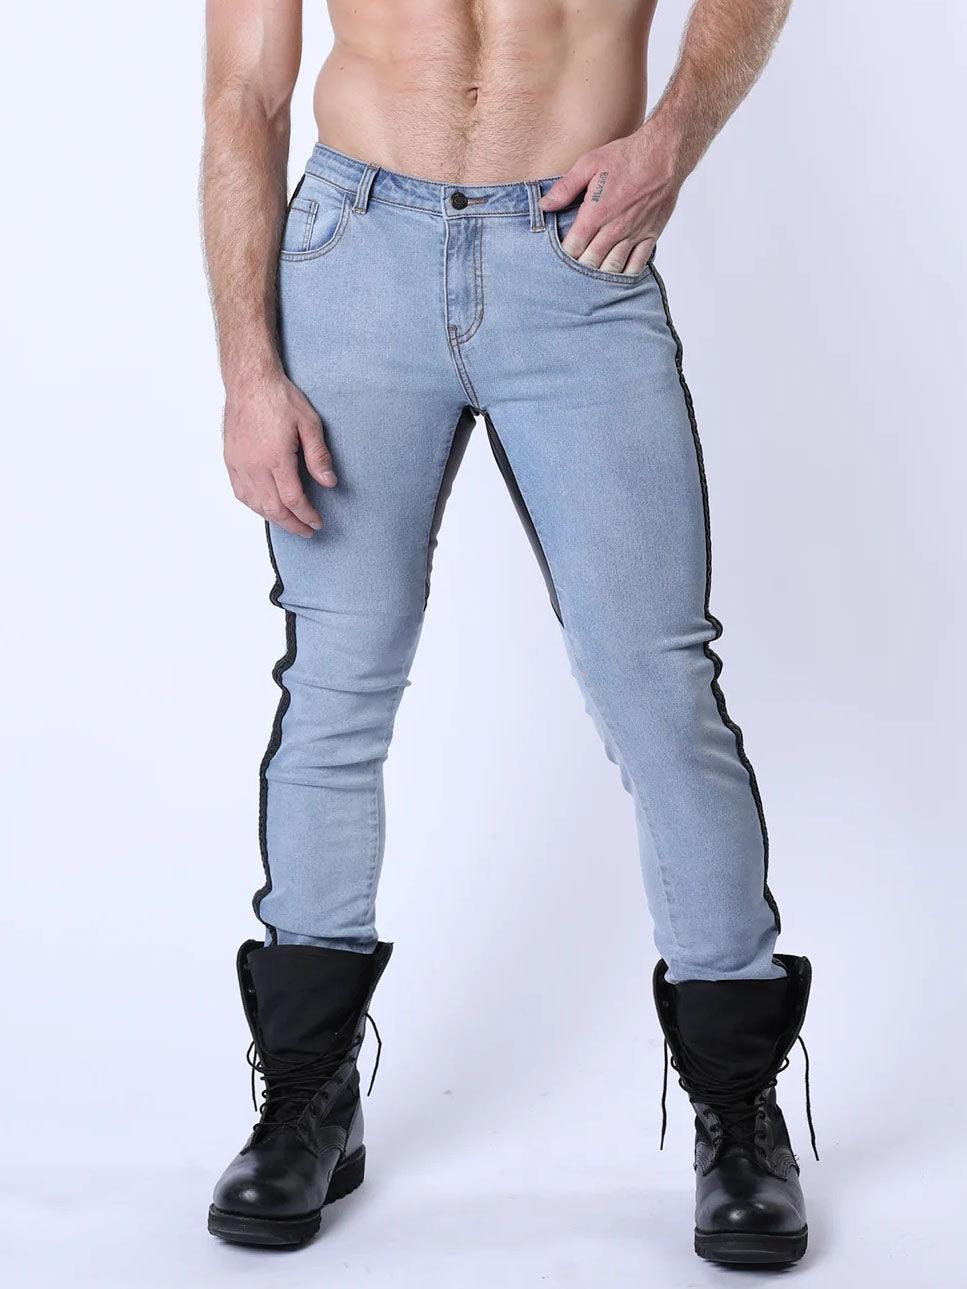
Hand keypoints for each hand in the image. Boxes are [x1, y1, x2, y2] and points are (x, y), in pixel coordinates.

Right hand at [223, 371, 336, 537]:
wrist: (249, 381)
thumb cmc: (279, 398)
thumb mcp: (309, 423)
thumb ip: (319, 456)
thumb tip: (329, 483)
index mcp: (275, 457)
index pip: (293, 499)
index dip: (306, 516)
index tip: (317, 523)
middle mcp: (254, 465)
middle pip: (273, 509)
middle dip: (292, 524)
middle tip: (307, 531)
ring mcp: (239, 464)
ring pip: (255, 504)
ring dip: (274, 519)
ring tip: (290, 523)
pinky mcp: (230, 460)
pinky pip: (241, 493)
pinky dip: (255, 506)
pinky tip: (266, 508)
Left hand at [540, 126, 683, 274]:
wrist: (664, 154)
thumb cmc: (625, 157)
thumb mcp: (588, 165)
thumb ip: (565, 188)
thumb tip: (545, 206)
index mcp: (595, 214)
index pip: (573, 248)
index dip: (563, 256)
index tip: (559, 256)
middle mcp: (613, 229)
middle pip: (590, 263)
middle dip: (579, 269)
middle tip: (572, 271)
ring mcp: (633, 234)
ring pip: (612, 268)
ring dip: (600, 275)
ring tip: (591, 277)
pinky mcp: (650, 235)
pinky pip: (637, 264)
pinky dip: (625, 274)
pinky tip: (617, 275)